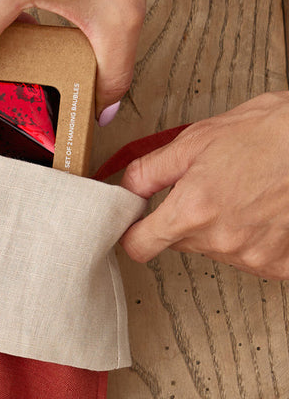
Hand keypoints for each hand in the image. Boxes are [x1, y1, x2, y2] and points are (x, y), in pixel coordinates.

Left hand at [120, 91, 288, 278]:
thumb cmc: (270, 133)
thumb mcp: (198, 139)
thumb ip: (151, 170)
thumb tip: (125, 190)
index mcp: (193, 211)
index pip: (139, 247)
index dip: (135, 232)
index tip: (138, 224)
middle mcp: (221, 240)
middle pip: (181, 244)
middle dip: (188, 219)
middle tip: (213, 188)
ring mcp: (252, 257)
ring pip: (217, 250)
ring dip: (223, 229)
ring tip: (246, 195)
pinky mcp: (279, 265)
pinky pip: (252, 258)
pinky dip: (255, 240)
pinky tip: (266, 214)